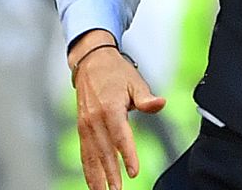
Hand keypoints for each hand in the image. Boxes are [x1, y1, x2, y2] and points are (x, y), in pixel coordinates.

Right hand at [69, 30, 166, 189]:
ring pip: (90, 156)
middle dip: (111, 174)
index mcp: (110, 108)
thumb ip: (146, 98)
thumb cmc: (117, 73)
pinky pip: (84, 152)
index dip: (126, 155)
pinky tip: (94, 183)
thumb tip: (160, 104)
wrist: (91, 63)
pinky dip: (88, 169)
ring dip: (96, 177)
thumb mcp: (135, 81)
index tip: (133, 172)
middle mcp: (94, 119)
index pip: (120, 137)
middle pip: (104, 151)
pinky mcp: (81, 128)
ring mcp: (85, 125)